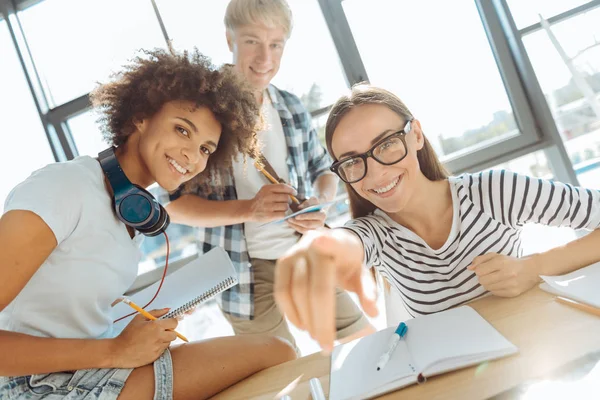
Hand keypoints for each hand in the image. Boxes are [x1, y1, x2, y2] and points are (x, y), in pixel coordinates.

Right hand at [111, 308, 178, 367]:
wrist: (119, 351)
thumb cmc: (128, 333)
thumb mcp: (139, 318)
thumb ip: (156, 312)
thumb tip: (168, 309)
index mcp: (156, 326)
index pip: (174, 322)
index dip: (171, 322)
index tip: (166, 323)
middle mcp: (160, 337)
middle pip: (174, 334)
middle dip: (169, 332)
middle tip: (160, 331)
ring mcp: (158, 348)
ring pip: (169, 342)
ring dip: (164, 340)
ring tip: (152, 339)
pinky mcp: (156, 356)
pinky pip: (163, 350)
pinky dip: (159, 347)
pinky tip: (149, 346)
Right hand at [248, 184, 296, 222]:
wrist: (249, 209)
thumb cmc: (260, 200)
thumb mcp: (266, 190)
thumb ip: (278, 188)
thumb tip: (291, 185)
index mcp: (267, 188)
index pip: (283, 187)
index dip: (291, 190)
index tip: (294, 193)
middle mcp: (267, 196)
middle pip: (286, 197)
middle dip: (289, 200)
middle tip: (287, 202)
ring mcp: (268, 206)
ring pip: (286, 206)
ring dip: (286, 208)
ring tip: (281, 208)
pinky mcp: (269, 215)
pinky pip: (283, 214)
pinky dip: (284, 214)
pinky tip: (280, 213)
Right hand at [274, 229, 377, 353]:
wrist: (334, 244)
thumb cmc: (348, 261)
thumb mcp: (362, 273)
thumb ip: (368, 290)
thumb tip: (373, 312)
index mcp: (336, 243)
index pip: (331, 243)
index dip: (325, 243)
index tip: (320, 242)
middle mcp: (311, 245)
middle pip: (311, 286)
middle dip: (318, 320)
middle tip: (326, 344)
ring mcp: (294, 253)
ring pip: (292, 291)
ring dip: (303, 319)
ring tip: (315, 336)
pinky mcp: (282, 263)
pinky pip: (281, 292)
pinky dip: (290, 312)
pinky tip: (301, 325)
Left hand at [286, 197, 327, 233]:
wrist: (318, 208)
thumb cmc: (314, 202)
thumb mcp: (312, 199)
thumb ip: (307, 202)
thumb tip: (299, 207)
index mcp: (322, 215)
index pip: (313, 217)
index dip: (305, 216)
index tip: (296, 216)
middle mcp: (320, 224)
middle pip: (308, 225)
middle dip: (298, 222)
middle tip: (289, 219)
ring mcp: (315, 228)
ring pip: (304, 229)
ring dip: (295, 225)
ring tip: (287, 221)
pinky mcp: (310, 231)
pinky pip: (302, 231)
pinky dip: (295, 227)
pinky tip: (289, 223)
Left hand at [468, 253, 540, 296]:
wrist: (532, 270)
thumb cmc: (511, 262)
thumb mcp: (496, 256)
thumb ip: (480, 260)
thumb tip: (469, 268)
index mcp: (501, 262)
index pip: (479, 271)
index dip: (479, 270)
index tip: (484, 269)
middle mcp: (506, 273)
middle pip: (482, 280)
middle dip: (482, 277)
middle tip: (489, 274)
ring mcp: (510, 284)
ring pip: (487, 288)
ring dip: (488, 283)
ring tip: (496, 279)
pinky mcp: (513, 293)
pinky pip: (495, 293)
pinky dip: (495, 289)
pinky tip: (501, 284)